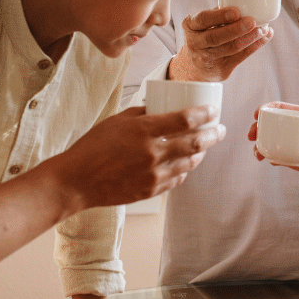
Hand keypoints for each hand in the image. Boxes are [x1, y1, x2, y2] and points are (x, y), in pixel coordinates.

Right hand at [58, 105, 226, 208]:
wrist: (77, 181)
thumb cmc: (93, 147)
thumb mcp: (117, 121)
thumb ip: (142, 114)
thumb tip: (161, 108)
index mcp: (143, 130)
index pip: (185, 120)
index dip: (205, 114)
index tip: (214, 111)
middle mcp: (152, 153)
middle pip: (195, 142)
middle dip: (213, 134)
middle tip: (221, 129)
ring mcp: (153, 174)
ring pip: (190, 163)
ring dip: (202, 153)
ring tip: (205, 146)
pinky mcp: (151, 191)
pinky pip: (177, 179)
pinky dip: (185, 169)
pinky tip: (186, 163)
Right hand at [169, 6, 271, 80]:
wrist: (194, 67)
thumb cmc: (202, 37)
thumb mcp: (201, 24)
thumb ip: (218, 14)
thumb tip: (244, 1)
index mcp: (191, 26)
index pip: (203, 19)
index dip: (219, 16)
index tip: (236, 11)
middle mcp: (196, 43)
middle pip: (216, 37)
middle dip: (236, 29)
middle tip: (252, 21)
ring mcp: (207, 58)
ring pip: (231, 48)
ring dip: (250, 38)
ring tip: (263, 29)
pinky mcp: (221, 68)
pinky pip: (240, 57)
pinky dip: (255, 46)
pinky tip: (264, 37)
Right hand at [247, 103, 298, 174]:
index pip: (279, 108)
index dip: (266, 108)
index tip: (257, 114)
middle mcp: (293, 128)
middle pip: (269, 125)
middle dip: (256, 129)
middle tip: (252, 137)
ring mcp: (291, 143)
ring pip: (270, 142)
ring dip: (260, 146)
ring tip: (258, 155)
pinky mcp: (292, 157)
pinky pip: (277, 156)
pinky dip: (270, 158)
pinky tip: (270, 162)